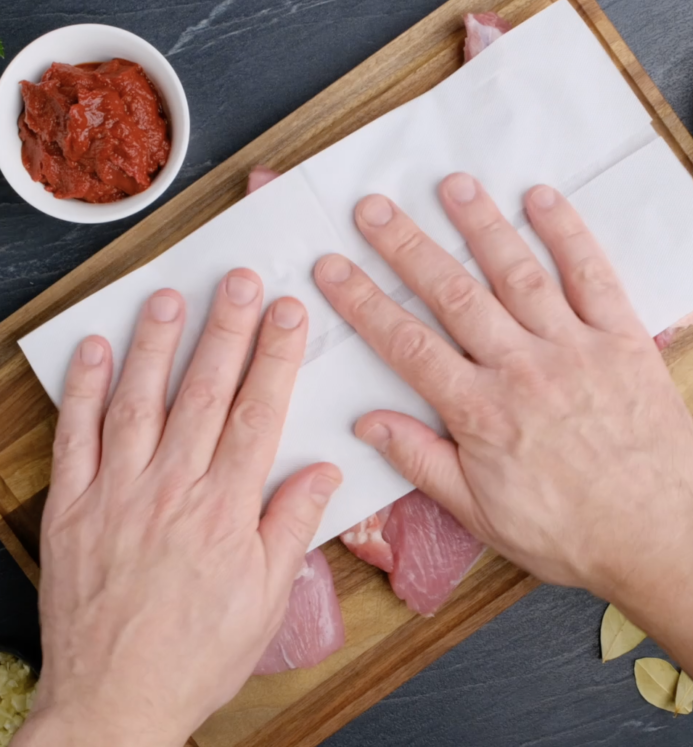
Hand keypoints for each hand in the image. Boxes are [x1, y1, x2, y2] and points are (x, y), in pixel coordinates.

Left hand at [16, 271, 339, 746]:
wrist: (115, 704)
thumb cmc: (197, 653)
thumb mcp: (266, 598)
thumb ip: (292, 525)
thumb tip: (323, 472)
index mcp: (225, 510)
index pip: (258, 414)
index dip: (276, 357)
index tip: (288, 314)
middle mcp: (172, 490)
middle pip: (205, 394)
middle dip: (226, 330)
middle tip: (239, 283)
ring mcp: (118, 495)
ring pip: (140, 402)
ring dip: (157, 344)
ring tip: (170, 298)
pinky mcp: (74, 508)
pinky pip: (77, 438)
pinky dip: (85, 390)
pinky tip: (96, 351)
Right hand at [314, 175, 692, 598]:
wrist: (656, 539)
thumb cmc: (564, 532)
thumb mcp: (479, 513)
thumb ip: (421, 461)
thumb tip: (367, 422)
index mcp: (480, 412)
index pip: (407, 345)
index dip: (363, 303)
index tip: (332, 268)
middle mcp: (521, 369)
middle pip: (453, 295)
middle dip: (407, 247)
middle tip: (373, 208)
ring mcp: (573, 348)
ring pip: (517, 273)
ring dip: (480, 225)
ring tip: (451, 185)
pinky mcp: (622, 340)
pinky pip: (592, 276)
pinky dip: (567, 234)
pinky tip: (542, 199)